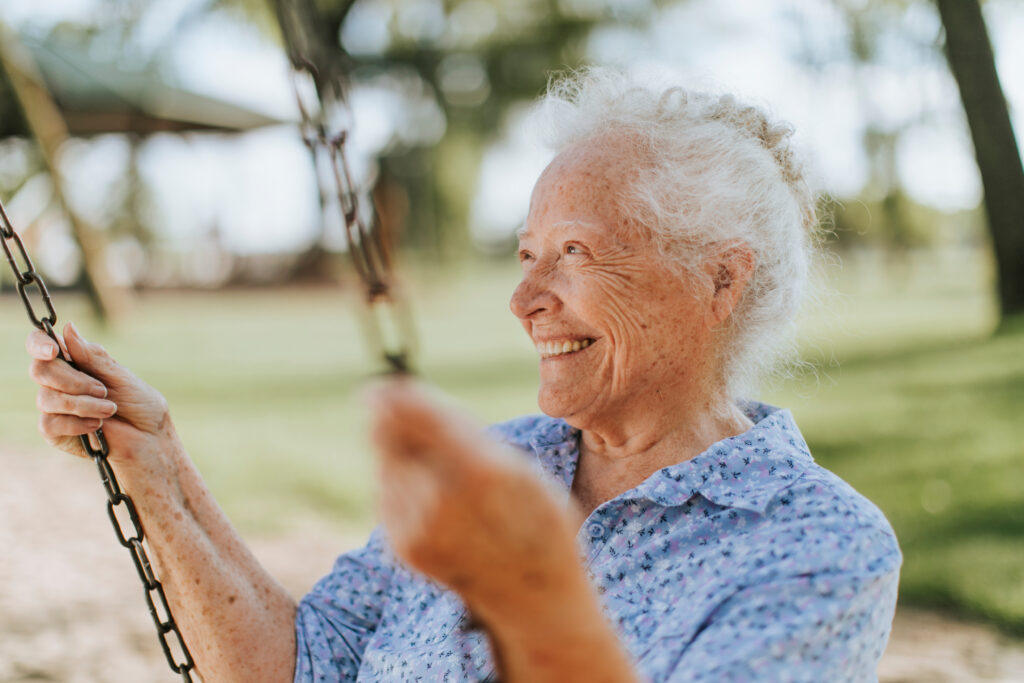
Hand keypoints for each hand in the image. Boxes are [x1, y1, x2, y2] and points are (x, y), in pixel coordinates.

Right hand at [27, 322, 171, 465]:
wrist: (150, 438)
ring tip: (109, 409)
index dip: (39, 344)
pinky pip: (49, 423)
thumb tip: (68, 328)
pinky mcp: (55, 432)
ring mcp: (55, 407)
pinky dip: (76, 423)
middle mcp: (59, 382)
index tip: (53, 351)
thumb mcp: (120, 375)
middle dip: (74, 381)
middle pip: (41, 370)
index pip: (41, 345)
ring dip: (83, 404)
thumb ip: (92, 356)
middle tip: (103, 390)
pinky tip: (96, 426)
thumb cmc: (139, 404)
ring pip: (47, 399)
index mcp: (74, 361)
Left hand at [367, 380, 584, 624]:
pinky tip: (433, 496)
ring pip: (385, 463)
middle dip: (391, 419)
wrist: (534, 598)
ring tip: (439, 467)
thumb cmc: (536, 519)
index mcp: (482, 472)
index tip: (380, 385)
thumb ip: (466, 436)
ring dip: (398, 451)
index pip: (420, 418)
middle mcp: (443, 500)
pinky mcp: (403, 547)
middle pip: (389, 437)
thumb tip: (411, 399)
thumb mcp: (521, 468)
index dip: (395, 397)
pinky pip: (387, 495)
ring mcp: (419, 528)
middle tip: (400, 411)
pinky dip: (401, 484)